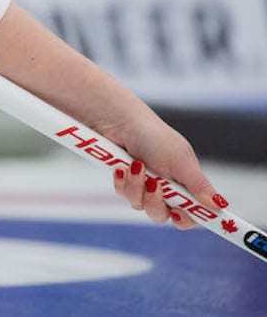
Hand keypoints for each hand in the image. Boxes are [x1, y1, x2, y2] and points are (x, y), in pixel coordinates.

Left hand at [109, 119, 224, 229]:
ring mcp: (144, 187)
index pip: (192, 214)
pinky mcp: (125, 183)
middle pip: (161, 215)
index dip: (187, 219)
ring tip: (136, 164)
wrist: (121, 123)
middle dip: (155, 201)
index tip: (177, 215)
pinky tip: (121, 166)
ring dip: (136, 186)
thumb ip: (198, 185)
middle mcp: (166, 189)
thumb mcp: (181, 161)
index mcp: (186, 185)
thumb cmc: (155, 137)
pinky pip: (122, 194)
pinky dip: (122, 180)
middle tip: (153, 183)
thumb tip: (221, 205)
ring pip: (139, 205)